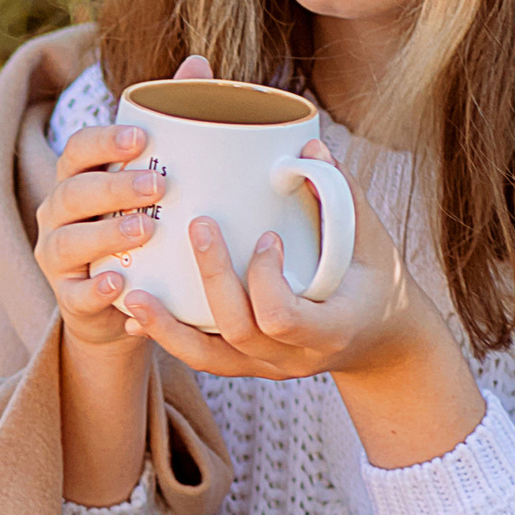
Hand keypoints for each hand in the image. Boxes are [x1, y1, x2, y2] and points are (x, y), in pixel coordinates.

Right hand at [34, 53, 217, 354]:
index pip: (78, 149)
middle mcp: (58, 212)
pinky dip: (97, 290)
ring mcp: (57, 256)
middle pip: (73, 191)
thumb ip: (173, 122)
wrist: (124, 306)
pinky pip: (76, 295)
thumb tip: (198, 63)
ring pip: (68, 241)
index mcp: (78, 176)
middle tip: (160, 185)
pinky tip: (123, 284)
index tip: (141, 138)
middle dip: (113, 185)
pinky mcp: (68, 299)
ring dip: (106, 234)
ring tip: (146, 230)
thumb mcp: (156, 179)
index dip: (104, 141)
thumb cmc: (143, 229)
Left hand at [116, 176, 486, 466]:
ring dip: (167, 326)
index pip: (284, 317)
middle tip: (200, 226)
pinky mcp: (246, 366)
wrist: (379, 341)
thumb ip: (341, 196)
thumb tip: (307, 146)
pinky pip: (201, 358)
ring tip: (134, 293)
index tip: (267, 237)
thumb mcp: (371, 239)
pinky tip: (137, 312)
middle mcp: (295, 357)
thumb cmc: (376, 280)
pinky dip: (167, 335)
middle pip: (240, 330)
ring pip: (208, 358)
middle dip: (214, 278)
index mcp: (331, 328)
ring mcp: (267, 367)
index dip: (266, 279)